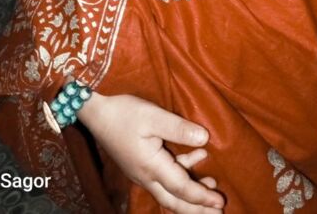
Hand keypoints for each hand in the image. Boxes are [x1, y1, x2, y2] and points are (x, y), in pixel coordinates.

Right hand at [79, 92, 223, 211]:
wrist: (96, 114)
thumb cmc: (124, 113)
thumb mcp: (153, 116)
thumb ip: (179, 129)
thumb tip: (205, 139)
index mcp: (151, 167)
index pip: (181, 188)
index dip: (202, 197)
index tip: (220, 203)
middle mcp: (146, 176)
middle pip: (174, 201)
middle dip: (197, 209)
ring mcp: (141, 173)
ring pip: (169, 192)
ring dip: (190, 194)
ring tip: (211, 187)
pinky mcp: (140, 165)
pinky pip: (164, 179)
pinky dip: (181, 173)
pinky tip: (197, 157)